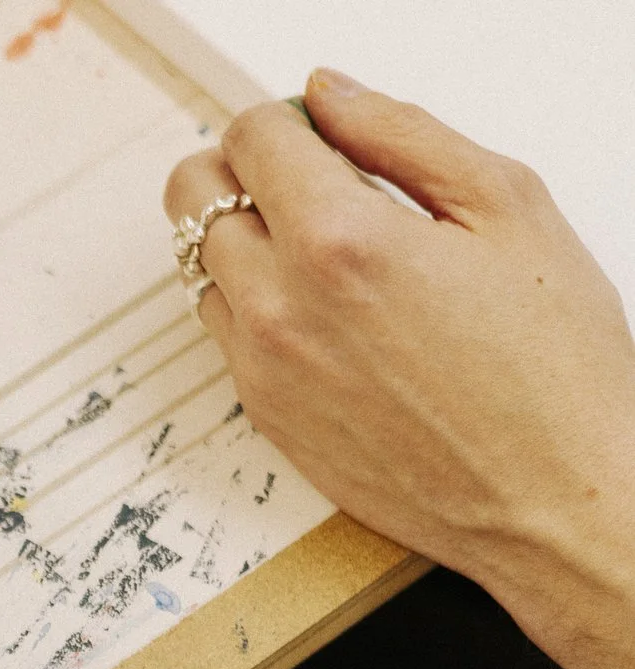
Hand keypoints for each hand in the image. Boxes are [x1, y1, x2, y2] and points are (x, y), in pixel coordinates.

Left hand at [169, 70, 634, 668]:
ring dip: (243, 236)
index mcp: (340, 242)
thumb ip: (404, 135)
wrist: (549, 498)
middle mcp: (279, 306)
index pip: (249, 134)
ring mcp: (260, 367)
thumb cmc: (552, 365)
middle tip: (308, 181)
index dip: (285, 118)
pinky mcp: (262, 414)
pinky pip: (223, 330)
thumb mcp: (508, 208)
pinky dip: (254, 300)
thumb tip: (329, 94)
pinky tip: (329, 310)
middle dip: (242, 168)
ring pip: (198, 263)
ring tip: (327, 249)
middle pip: (193, 193)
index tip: (323, 133)